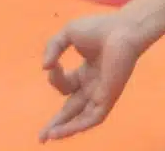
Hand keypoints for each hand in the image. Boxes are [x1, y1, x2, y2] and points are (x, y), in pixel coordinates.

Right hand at [38, 13, 150, 140]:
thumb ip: (52, 47)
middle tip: (41, 137)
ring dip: (64, 129)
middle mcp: (95, 86)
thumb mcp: (68, 33)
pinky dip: (77, 126)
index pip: (66, 85)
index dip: (55, 78)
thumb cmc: (101, 28)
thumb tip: (45, 67)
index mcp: (87, 72)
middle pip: (73, 110)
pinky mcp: (109, 97)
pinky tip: (60, 132)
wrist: (124, 28)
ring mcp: (102, 92)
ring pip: (82, 118)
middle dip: (56, 123)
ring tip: (47, 137)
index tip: (54, 64)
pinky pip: (93, 118)